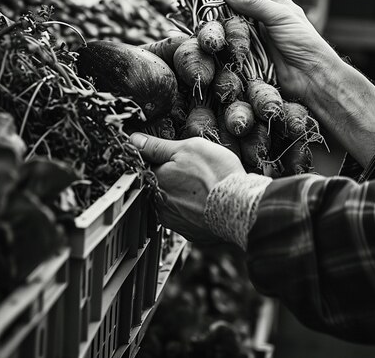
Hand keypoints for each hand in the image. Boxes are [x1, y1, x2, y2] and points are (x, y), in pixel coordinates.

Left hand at [130, 133, 244, 243]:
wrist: (241, 205)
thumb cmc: (216, 174)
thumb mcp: (187, 148)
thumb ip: (157, 146)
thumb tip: (133, 141)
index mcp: (155, 182)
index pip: (147, 167)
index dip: (161, 160)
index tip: (173, 158)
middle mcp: (159, 205)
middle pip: (160, 186)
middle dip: (173, 178)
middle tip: (193, 171)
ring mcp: (174, 222)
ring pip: (172, 202)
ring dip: (183, 195)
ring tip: (203, 186)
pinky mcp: (190, 233)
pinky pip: (187, 217)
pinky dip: (194, 209)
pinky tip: (207, 201)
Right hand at [220, 0, 338, 101]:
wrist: (310, 77)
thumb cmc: (303, 41)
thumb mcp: (279, 15)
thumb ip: (253, 2)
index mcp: (276, 1)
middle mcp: (265, 16)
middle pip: (242, 1)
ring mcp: (257, 34)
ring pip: (234, 20)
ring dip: (223, 17)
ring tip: (204, 6)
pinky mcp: (250, 51)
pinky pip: (233, 40)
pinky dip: (224, 36)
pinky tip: (211, 29)